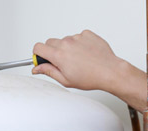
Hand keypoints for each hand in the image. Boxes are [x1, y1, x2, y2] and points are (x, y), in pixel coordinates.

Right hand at [32, 30, 147, 111]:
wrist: (110, 71)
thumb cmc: (91, 78)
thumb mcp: (66, 80)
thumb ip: (48, 71)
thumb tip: (37, 68)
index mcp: (59, 55)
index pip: (38, 47)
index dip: (38, 54)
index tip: (43, 59)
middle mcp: (67, 43)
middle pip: (50, 42)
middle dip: (53, 51)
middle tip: (63, 62)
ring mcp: (78, 37)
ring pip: (65, 40)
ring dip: (68, 47)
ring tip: (79, 60)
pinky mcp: (87, 34)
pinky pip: (78, 36)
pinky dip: (80, 43)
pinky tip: (86, 54)